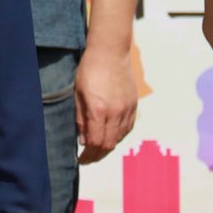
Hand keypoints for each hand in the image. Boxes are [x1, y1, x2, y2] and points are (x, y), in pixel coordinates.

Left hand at [74, 46, 137, 163]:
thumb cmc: (89, 70)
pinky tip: (111, 136)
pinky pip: (128, 127)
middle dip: (98, 155)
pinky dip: (119, 136)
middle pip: (109, 144)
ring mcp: (127, 109)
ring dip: (108, 146)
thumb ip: (80, 119)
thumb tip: (83, 140)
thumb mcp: (78, 94)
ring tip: (98, 148)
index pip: (95, 142)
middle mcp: (115, 112)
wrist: (110, 52)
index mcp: (98, 110)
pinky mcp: (134, 104)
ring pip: (120, 137)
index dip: (88, 155)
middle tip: (89, 158)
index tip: (82, 159)